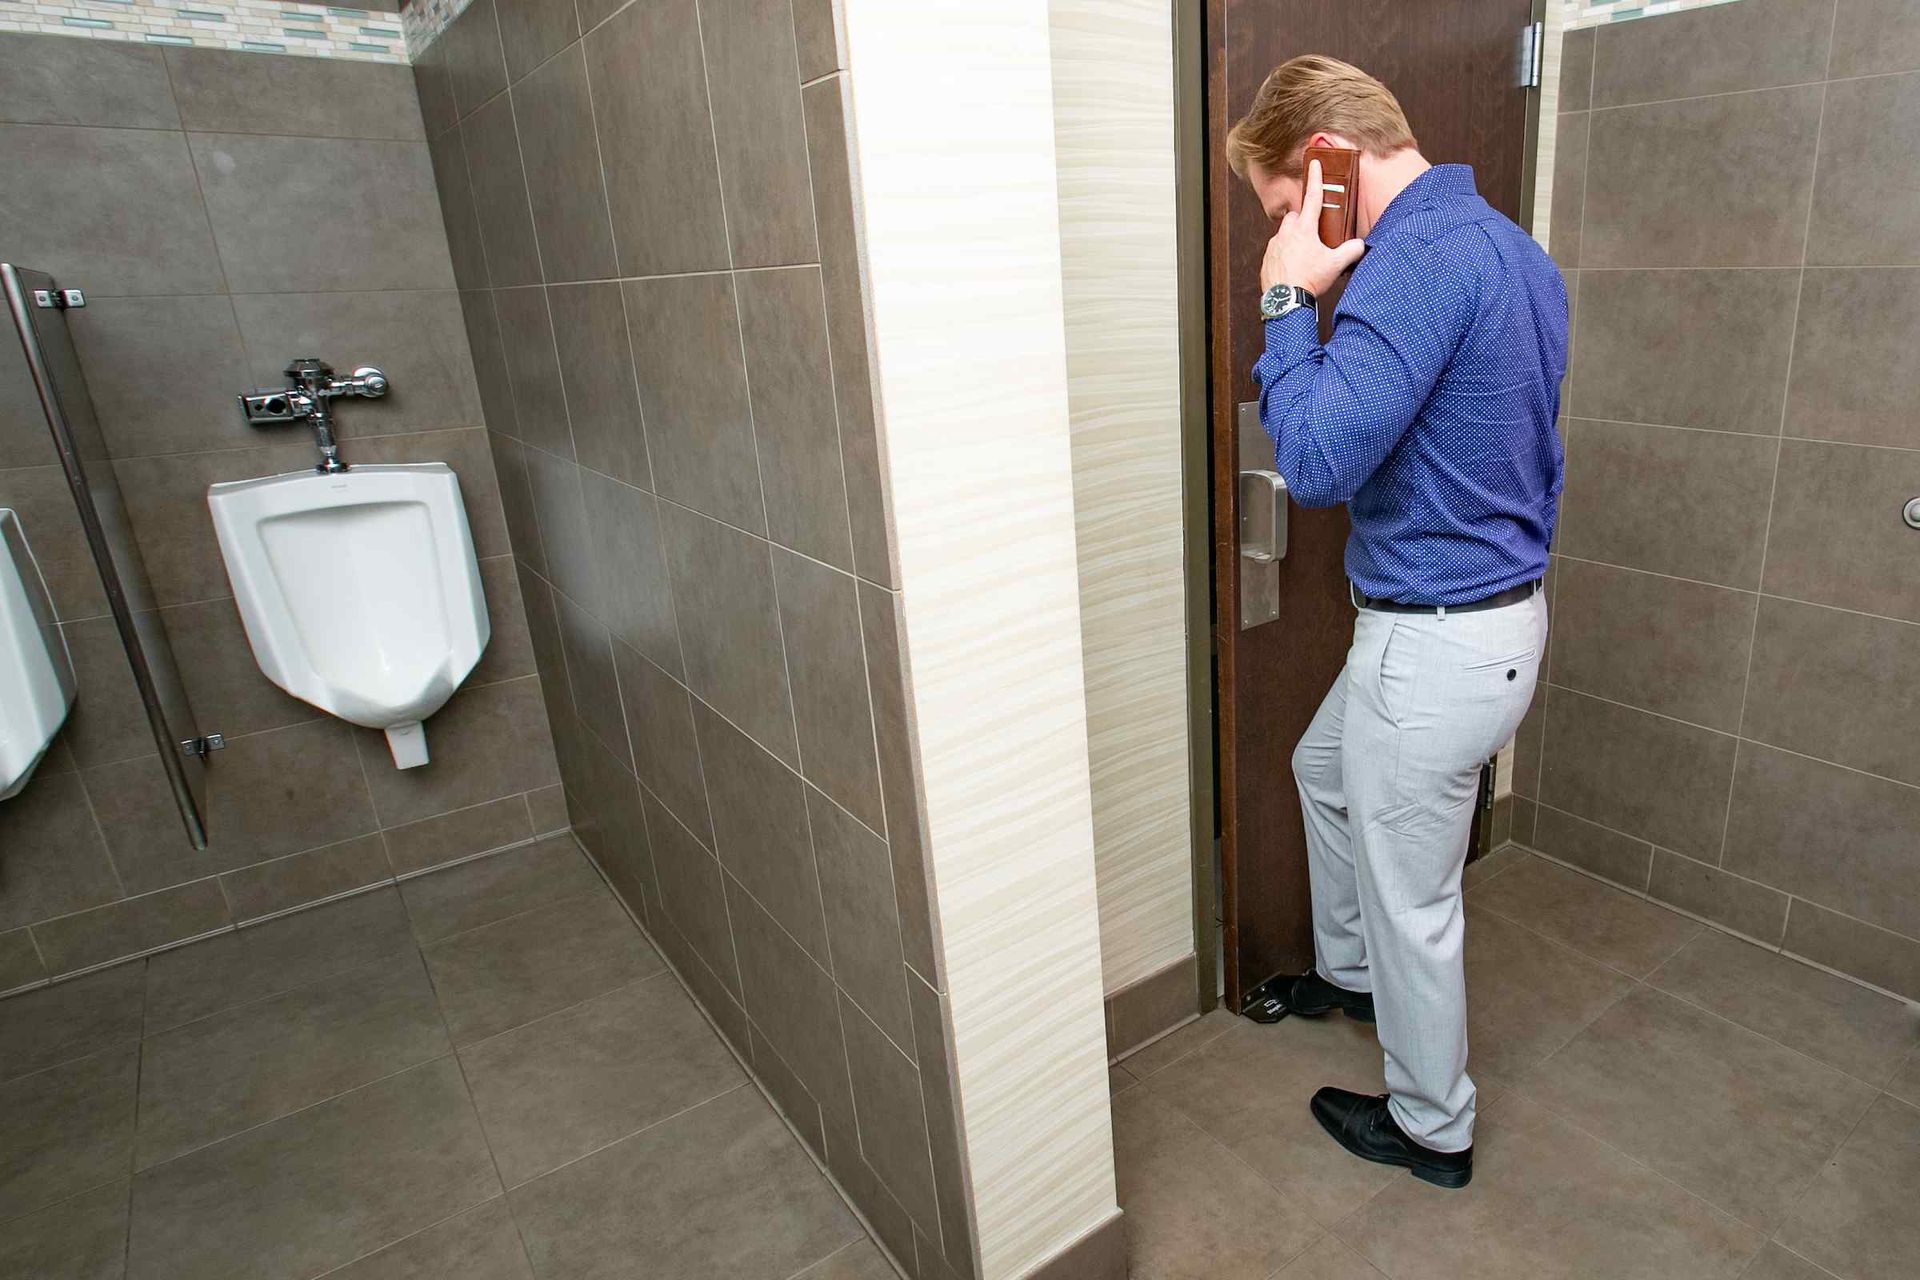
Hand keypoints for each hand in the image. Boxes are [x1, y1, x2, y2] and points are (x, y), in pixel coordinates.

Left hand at [1259, 159, 1366, 295]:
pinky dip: (1284, 255)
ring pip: (1284, 234)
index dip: (1315, 179)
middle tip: (1313, 237)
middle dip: (1303, 221)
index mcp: (1304, 229)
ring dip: (1293, 239)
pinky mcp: (1266, 259)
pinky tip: (1293, 268)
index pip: (1312, 197)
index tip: (1314, 163)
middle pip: (1294, 217)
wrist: (1285, 300)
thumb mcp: (1335, 265)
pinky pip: (1276, 251)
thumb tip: (1360, 245)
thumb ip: (1351, 251)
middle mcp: (1286, 233)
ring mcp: (1274, 246)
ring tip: (1304, 257)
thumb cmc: (1309, 280)